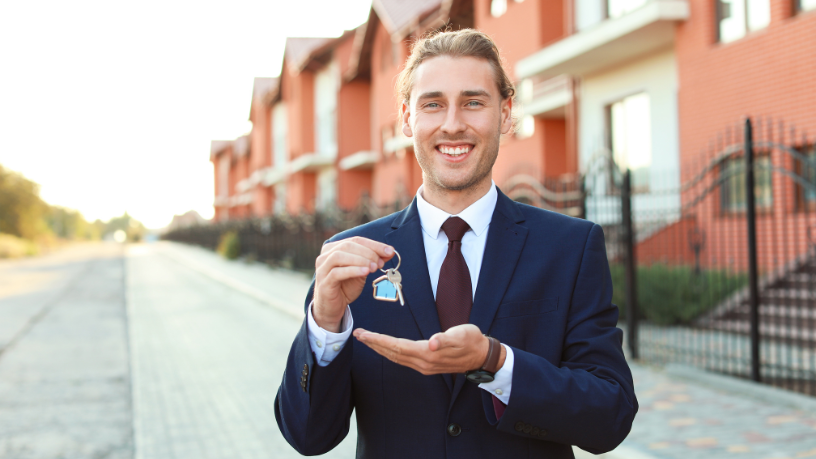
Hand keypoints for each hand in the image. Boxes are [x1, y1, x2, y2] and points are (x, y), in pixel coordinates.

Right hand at [314, 237, 393, 331]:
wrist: (333, 307)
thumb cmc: (346, 287)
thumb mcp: (362, 271)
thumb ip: (373, 260)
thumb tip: (389, 252)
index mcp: (334, 248)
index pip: (356, 240)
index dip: (374, 245)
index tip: (389, 251)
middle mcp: (325, 255)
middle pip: (348, 245)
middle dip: (368, 252)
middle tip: (381, 262)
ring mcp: (322, 268)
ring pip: (339, 256)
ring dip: (360, 260)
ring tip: (374, 268)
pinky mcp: (324, 282)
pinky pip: (337, 272)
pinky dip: (353, 270)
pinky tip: (365, 272)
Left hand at [353, 324, 505, 374]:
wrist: (482, 355)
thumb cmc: (472, 341)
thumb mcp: (462, 335)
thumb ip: (446, 339)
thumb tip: (433, 343)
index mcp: (428, 354)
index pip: (397, 346)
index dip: (379, 340)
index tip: (364, 334)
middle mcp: (423, 363)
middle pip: (392, 353)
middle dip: (373, 344)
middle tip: (357, 334)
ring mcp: (424, 366)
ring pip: (395, 358)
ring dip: (379, 349)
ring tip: (366, 340)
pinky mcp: (427, 365)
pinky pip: (402, 359)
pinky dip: (390, 353)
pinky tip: (385, 349)